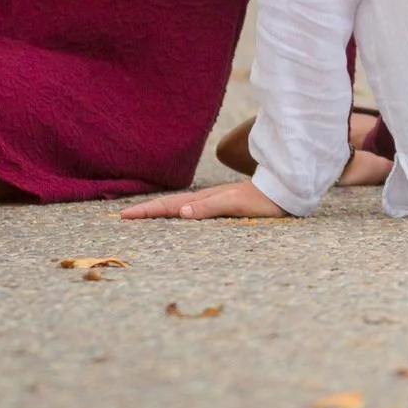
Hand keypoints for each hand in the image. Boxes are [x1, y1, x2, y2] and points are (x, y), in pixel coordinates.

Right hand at [120, 179, 289, 219]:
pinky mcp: (222, 205)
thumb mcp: (235, 204)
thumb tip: (180, 212)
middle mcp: (206, 200)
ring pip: (179, 205)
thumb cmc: (261, 201)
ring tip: (143, 214)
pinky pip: (192, 209)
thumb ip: (209, 207)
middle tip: (124, 215)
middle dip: (147, 210)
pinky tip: (178, 215)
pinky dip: (177, 211)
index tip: (124, 215)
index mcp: (204, 199)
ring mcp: (213, 201)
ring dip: (160, 210)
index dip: (147, 211)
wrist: (284, 192)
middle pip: (170, 204)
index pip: (169, 206)